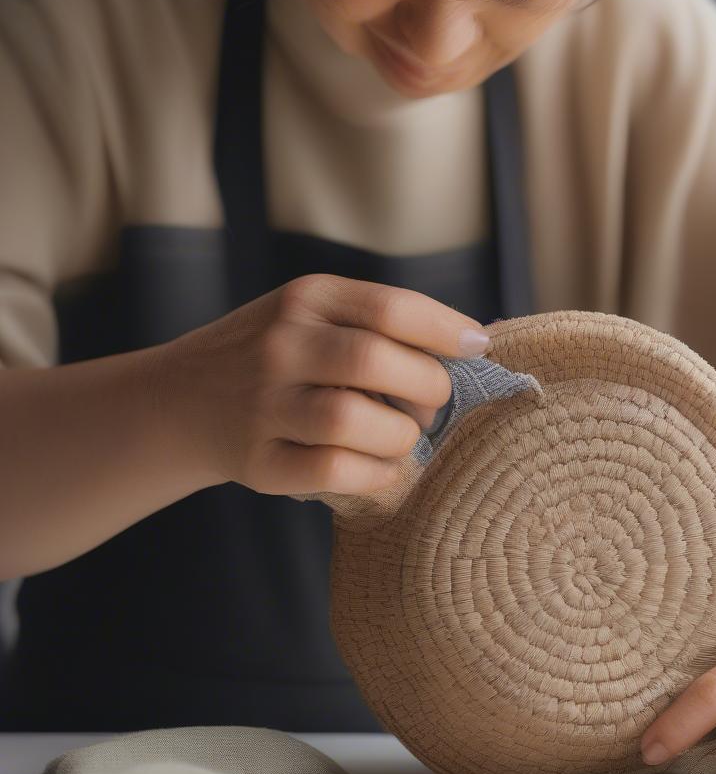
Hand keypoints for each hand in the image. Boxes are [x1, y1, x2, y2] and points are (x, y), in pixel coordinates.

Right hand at [149, 273, 491, 496]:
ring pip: (351, 421)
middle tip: (433, 405)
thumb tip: (474, 343)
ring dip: (399, 437)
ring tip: (403, 437)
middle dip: (426, 388)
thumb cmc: (276, 358)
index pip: (389, 307)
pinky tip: (382, 467)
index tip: (477, 348)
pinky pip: (333, 471)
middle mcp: (279, 345)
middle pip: (373, 361)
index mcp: (305, 299)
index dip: (445, 330)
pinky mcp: (256, 461)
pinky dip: (374, 474)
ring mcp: (262, 404)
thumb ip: (380, 324)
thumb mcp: (314, 316)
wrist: (179, 401)